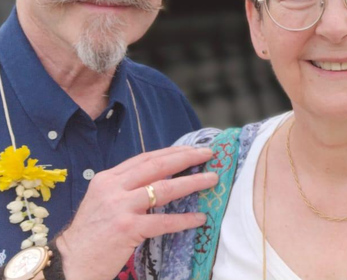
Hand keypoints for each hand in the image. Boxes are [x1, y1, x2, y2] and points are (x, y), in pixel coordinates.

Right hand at [55, 146, 216, 279]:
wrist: (70, 262)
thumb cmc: (91, 233)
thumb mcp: (104, 200)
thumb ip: (127, 187)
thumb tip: (162, 176)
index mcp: (107, 178)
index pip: (146, 158)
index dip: (172, 151)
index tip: (192, 148)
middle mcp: (113, 188)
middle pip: (158, 166)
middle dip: (187, 157)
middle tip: (209, 154)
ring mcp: (119, 207)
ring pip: (164, 189)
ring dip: (192, 183)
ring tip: (212, 179)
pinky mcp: (126, 229)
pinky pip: (163, 221)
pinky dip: (184, 220)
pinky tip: (200, 218)